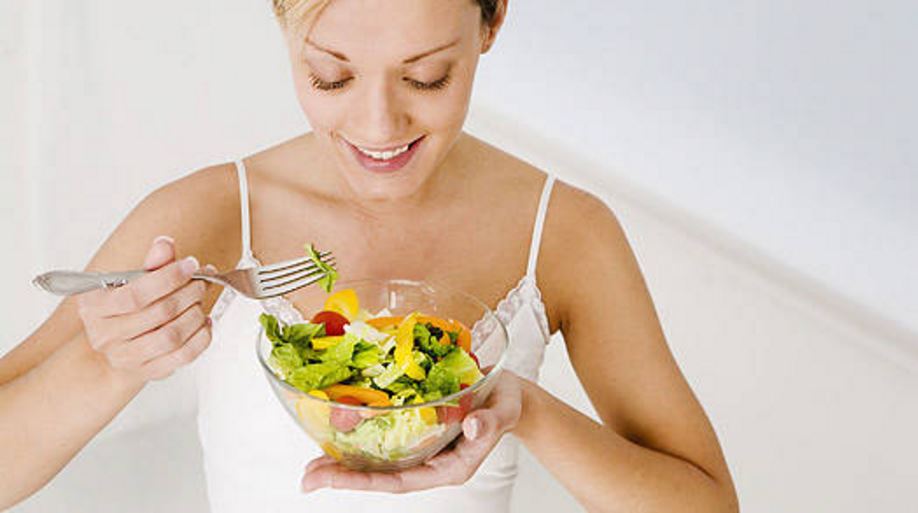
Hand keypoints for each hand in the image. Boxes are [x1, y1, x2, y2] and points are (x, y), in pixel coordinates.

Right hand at [76, 235, 213, 383]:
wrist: (117, 347)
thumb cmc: (126, 308)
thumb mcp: (131, 281)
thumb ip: (150, 263)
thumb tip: (165, 244)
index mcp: (94, 306)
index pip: (135, 294)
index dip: (169, 278)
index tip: (191, 265)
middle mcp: (105, 335)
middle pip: (158, 314)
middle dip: (188, 294)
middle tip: (200, 282)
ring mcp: (125, 357)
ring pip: (171, 336)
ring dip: (195, 315)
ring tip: (200, 301)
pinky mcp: (147, 372)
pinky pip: (182, 357)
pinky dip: (200, 338)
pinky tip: (203, 323)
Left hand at [301, 371, 522, 493]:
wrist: (509, 393)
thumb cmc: (507, 403)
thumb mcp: (504, 410)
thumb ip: (491, 422)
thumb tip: (474, 427)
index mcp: (449, 466)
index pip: (401, 481)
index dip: (365, 482)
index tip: (334, 480)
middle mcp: (430, 461)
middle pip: (381, 475)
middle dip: (343, 477)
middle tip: (309, 477)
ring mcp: (421, 447)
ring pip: (377, 461)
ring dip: (344, 462)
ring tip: (311, 465)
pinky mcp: (415, 428)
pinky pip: (383, 439)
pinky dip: (357, 438)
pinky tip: (335, 434)